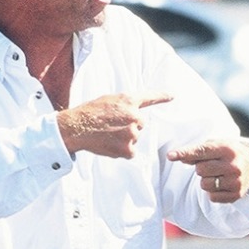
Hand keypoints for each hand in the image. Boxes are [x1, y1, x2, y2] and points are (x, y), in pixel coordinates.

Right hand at [57, 92, 171, 157]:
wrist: (76, 127)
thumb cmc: (89, 113)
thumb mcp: (108, 101)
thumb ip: (124, 105)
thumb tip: (135, 114)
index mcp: (128, 100)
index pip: (149, 98)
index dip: (162, 96)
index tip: (173, 96)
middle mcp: (134, 116)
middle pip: (140, 124)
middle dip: (129, 126)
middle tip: (110, 125)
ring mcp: (132, 133)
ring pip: (134, 138)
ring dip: (124, 138)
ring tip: (107, 134)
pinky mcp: (128, 149)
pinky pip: (130, 152)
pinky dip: (122, 150)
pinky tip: (109, 144)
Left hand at [167, 139, 248, 202]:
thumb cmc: (229, 153)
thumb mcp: (216, 145)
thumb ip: (197, 151)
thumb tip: (177, 157)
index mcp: (227, 149)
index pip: (200, 151)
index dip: (184, 153)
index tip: (170, 156)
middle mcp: (233, 166)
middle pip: (200, 170)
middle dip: (201, 168)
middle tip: (211, 165)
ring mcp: (235, 182)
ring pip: (205, 185)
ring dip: (206, 181)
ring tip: (217, 175)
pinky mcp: (236, 195)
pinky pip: (212, 197)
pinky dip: (213, 192)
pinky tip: (222, 184)